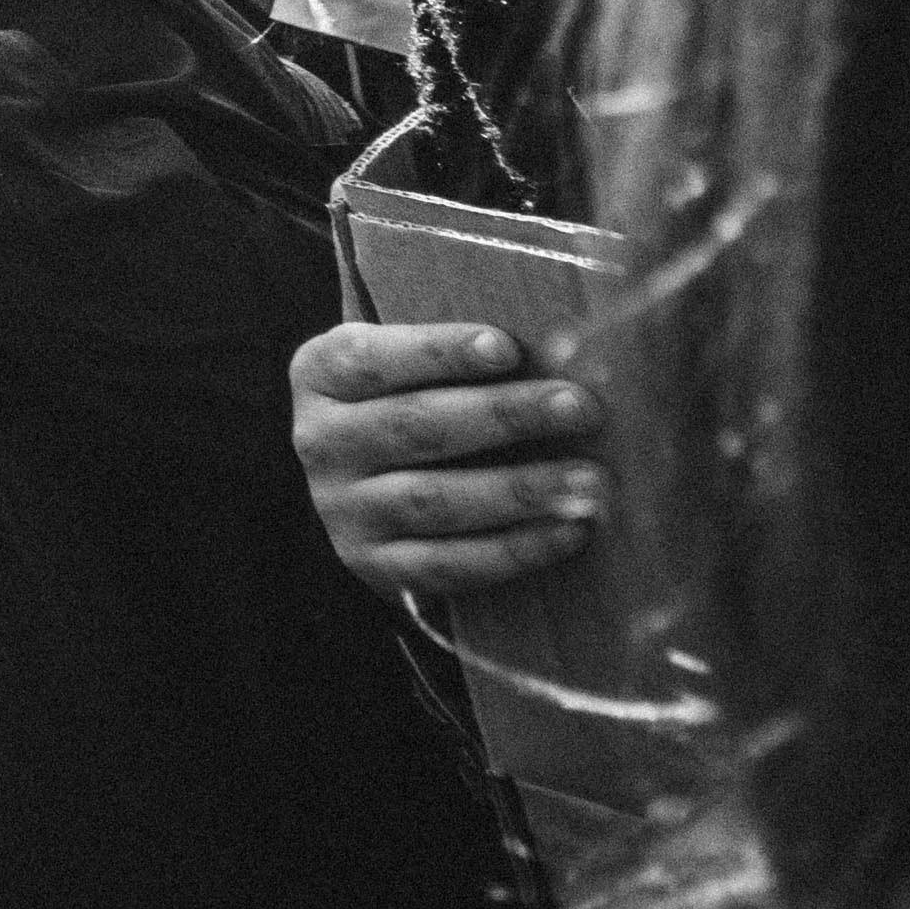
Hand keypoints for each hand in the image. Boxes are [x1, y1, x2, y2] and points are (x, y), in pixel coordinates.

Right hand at [290, 322, 606, 599]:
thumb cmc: (415, 405)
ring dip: (519, 490)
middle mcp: (320, 441)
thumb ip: (456, 356)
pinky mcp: (374, 565)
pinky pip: (447, 564)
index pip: (373, 357)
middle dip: (504, 415)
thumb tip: (563, 343)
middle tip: (580, 408)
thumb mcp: (405, 368)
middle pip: (415, 426)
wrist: (374, 493)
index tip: (508, 348)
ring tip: (590, 480)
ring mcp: (342, 509)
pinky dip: (514, 549)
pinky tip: (569, 531)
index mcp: (320, 376)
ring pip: (433, 499)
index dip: (438, 352)